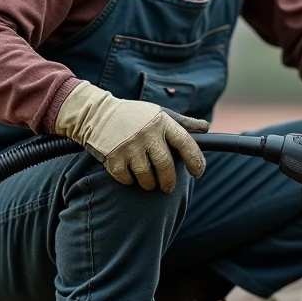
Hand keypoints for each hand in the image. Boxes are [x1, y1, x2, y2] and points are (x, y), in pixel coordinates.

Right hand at [54, 81, 207, 192]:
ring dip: (149, 184)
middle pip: (165, 166)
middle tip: (168, 187)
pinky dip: (130, 181)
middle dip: (169, 181)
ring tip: (149, 182)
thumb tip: (206, 128)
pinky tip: (130, 175)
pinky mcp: (113, 157)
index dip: (195, 159)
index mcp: (162, 122)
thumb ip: (182, 123)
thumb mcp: (159, 113)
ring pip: (146, 177)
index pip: (185, 143)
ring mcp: (129, 146)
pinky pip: (127, 179)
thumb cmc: (133, 116)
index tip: (198, 172)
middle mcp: (147, 134)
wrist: (96, 113)